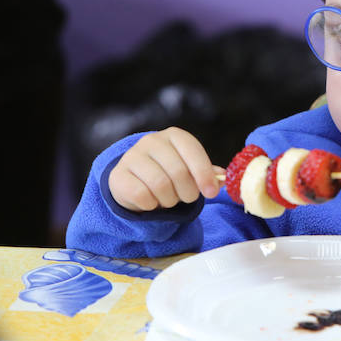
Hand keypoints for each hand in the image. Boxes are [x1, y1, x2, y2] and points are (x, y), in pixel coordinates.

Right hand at [108, 127, 222, 211]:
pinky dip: (151, 205)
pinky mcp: (118, 175)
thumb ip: (207, 173)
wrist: (135, 181)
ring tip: (169, 199)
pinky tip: (151, 202)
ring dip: (170, 200)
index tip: (211, 192)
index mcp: (174, 136)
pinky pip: (142, 196)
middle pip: (178, 172)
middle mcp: (152, 141)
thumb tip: (222, 177)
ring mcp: (132, 156)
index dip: (204, 174)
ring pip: (160, 185)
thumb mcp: (189, 169)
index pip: (192, 151)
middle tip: (187, 198)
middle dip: (188, 192)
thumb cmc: (169, 174)